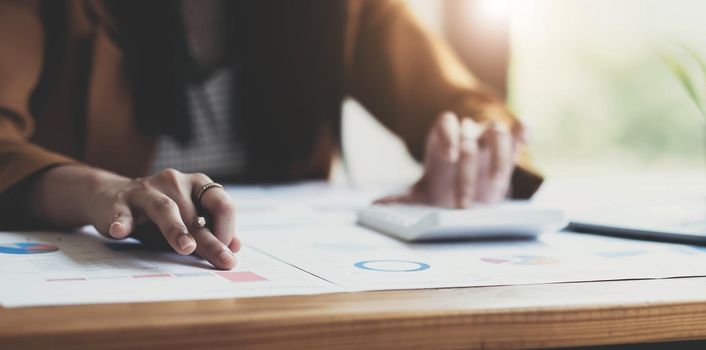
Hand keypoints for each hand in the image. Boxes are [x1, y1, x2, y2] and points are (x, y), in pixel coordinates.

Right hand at [31, 166, 238, 268]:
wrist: (109, 197)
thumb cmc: (157, 215)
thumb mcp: (187, 221)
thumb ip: (210, 232)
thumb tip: (236, 248)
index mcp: (197, 184)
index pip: (221, 203)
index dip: (227, 228)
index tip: (227, 253)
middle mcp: (175, 182)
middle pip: (195, 214)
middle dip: (210, 240)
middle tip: (223, 260)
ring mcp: (146, 190)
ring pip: (165, 209)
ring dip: (176, 229)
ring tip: (186, 247)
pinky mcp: (120, 201)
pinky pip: (122, 213)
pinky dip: (121, 222)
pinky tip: (120, 231)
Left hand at [377, 111, 523, 207]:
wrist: (465, 192)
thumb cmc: (443, 189)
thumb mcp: (423, 195)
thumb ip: (402, 199)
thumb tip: (375, 205)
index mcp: (444, 138)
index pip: (446, 123)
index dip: (449, 135)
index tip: (450, 156)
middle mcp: (467, 134)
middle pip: (470, 136)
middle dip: (467, 171)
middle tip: (463, 203)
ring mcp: (490, 139)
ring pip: (497, 131)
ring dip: (499, 156)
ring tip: (497, 184)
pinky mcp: (511, 148)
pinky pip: (518, 132)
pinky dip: (523, 131)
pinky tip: (524, 135)